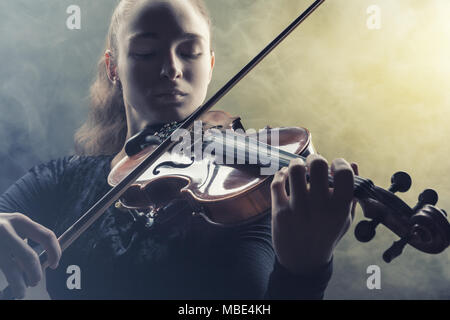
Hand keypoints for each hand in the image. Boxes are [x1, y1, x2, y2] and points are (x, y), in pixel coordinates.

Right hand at [0, 213, 60, 298]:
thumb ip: (25, 238)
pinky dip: (7, 279)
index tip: (55, 264)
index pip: (46, 236)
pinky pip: (1, 270)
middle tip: (36, 281)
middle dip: (35, 273)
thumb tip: (41, 263)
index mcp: (19, 220)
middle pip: (29, 257)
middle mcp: (6, 229)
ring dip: (19, 284)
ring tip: (21, 292)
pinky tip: (7, 285)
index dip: (55, 252)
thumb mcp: (11, 226)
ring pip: (11, 269)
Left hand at [270, 154, 357, 274]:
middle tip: (313, 163)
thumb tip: (355, 164)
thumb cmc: (327, 234)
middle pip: (317, 165)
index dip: (340, 163)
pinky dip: (281, 174)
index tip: (334, 165)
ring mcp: (298, 210)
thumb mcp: (344, 218)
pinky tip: (285, 176)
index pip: (344, 173)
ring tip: (298, 167)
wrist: (303, 261)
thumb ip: (351, 192)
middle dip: (315, 158)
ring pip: (294, 170)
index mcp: (340, 208)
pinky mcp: (279, 212)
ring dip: (296, 163)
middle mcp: (320, 208)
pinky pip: (277, 182)